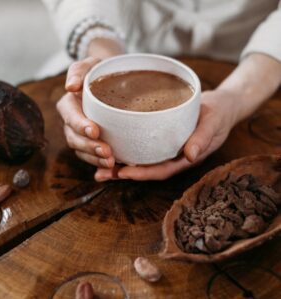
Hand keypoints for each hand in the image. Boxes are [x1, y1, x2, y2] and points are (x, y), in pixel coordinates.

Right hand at [57, 56, 115, 167]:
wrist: (112, 82)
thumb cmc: (101, 72)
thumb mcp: (90, 64)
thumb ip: (79, 71)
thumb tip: (70, 87)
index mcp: (69, 105)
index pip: (70, 116)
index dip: (80, 125)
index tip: (95, 130)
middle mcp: (72, 123)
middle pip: (75, 139)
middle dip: (89, 147)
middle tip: (107, 153)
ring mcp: (81, 135)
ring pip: (82, 151)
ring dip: (95, 159)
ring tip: (111, 162)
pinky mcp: (92, 143)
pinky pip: (92, 157)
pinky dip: (100, 164)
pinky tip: (112, 168)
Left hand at [94, 89, 238, 180]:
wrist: (221, 106)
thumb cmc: (218, 114)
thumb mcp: (214, 123)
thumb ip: (203, 138)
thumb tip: (191, 155)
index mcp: (184, 158)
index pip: (161, 171)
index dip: (142, 173)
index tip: (123, 172)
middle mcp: (172, 157)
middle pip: (145, 169)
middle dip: (123, 173)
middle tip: (100, 174)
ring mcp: (166, 149)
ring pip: (141, 160)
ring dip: (119, 164)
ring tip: (97, 165)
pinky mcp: (161, 138)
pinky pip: (142, 147)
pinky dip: (126, 149)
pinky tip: (110, 145)